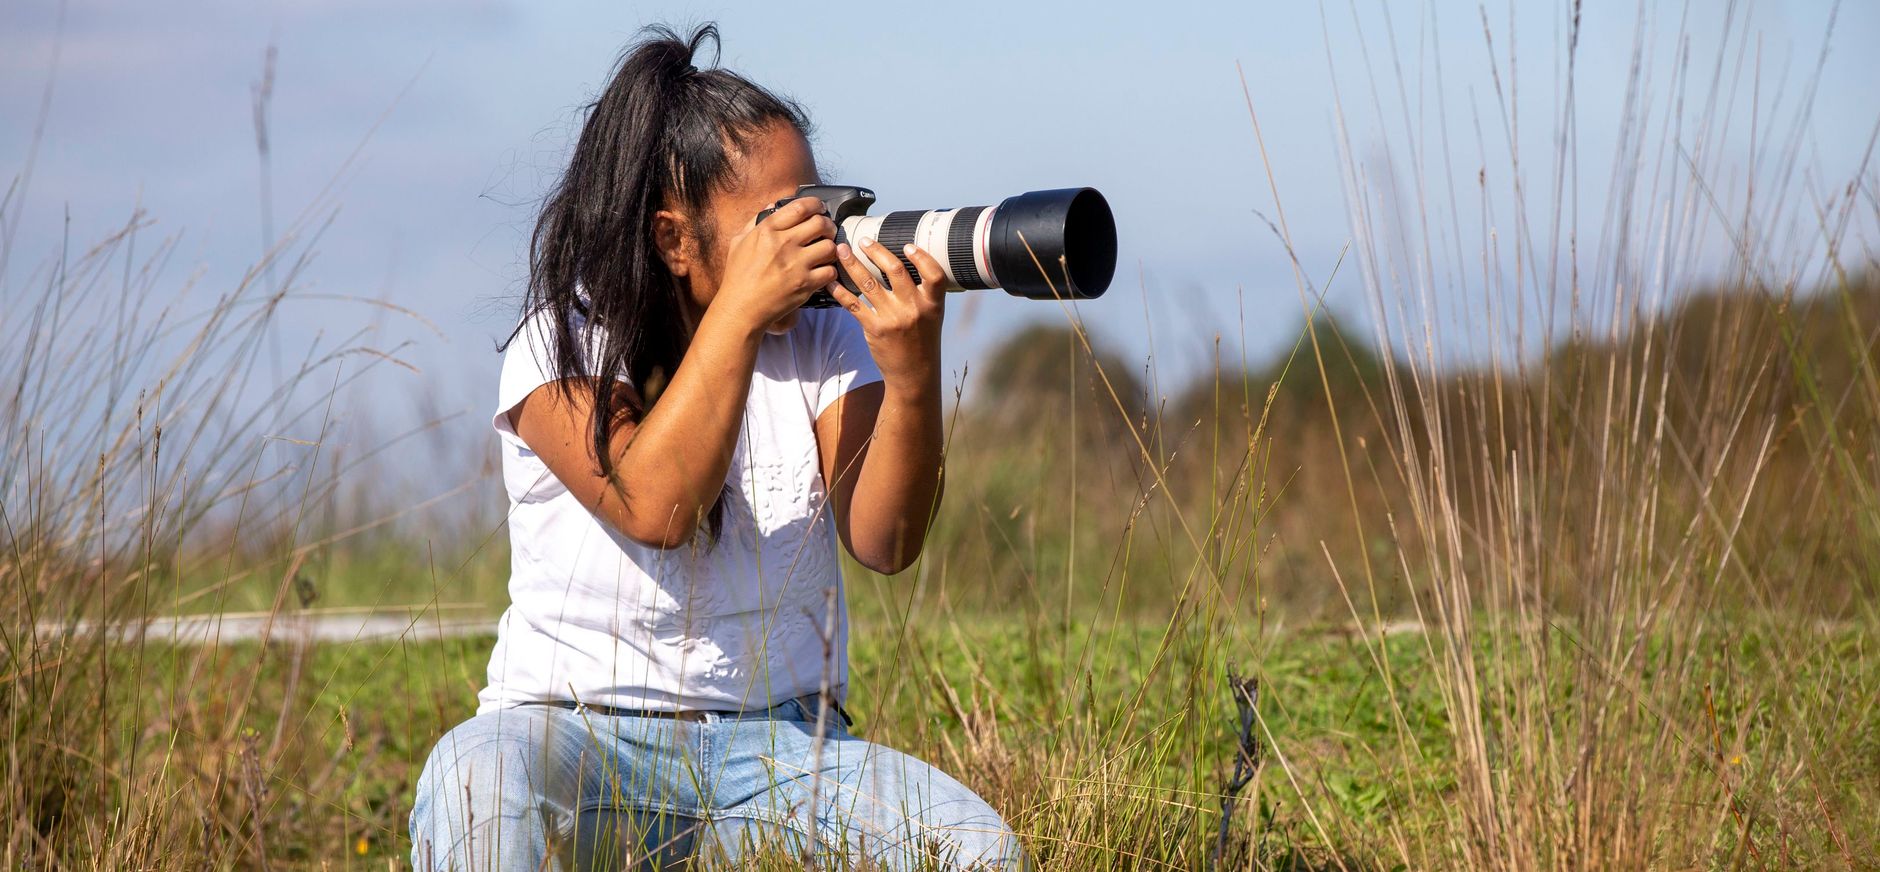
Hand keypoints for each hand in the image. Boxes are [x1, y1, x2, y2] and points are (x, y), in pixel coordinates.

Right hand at [714, 197, 838, 332]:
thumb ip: (755, 222)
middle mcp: (784, 244)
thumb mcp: (738, 242)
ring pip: (830, 246)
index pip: (800, 207)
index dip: (815, 204)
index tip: (819, 208)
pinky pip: (830, 271)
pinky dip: (830, 271)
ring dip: (831, 248)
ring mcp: (796, 264)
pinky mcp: (805, 284)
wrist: (741, 308)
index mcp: (767, 230)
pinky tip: (823, 272)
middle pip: (820, 223)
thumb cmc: (738, 276)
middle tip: (827, 231)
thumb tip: (771, 206)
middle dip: (828, 225)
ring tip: (826, 252)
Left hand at [829, 237, 944, 386]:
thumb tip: (904, 264)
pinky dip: (840, 290)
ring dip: (853, 264)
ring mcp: (893, 319)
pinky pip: (853, 304)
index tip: (907, 245)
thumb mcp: (932, 316)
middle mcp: (913, 309)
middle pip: (895, 271)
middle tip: (864, 241)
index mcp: (932, 304)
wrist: (914, 373)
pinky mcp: (875, 329)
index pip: (934, 274)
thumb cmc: (922, 340)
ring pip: (869, 284)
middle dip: (876, 252)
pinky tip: (831, 281)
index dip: (922, 257)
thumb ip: (922, 293)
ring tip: (842, 250)